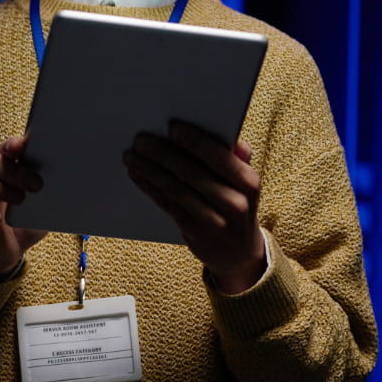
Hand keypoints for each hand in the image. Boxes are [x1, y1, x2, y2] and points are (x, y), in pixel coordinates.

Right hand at [0, 134, 47, 279]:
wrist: (12, 250)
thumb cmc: (30, 220)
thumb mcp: (47, 205)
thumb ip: (54, 190)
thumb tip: (72, 180)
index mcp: (8, 168)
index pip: (5, 148)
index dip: (12, 145)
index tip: (24, 145)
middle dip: (11, 169)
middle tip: (37, 185)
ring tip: (20, 200)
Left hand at [124, 123, 265, 292]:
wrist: (240, 254)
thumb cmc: (238, 206)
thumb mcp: (246, 184)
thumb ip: (238, 159)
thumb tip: (231, 139)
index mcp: (249, 183)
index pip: (219, 157)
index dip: (195, 142)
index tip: (172, 128)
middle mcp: (234, 203)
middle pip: (192, 173)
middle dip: (163, 154)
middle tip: (142, 140)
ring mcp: (214, 221)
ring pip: (176, 190)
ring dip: (150, 170)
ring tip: (133, 157)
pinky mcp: (195, 234)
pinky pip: (168, 206)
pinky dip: (150, 188)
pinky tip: (138, 176)